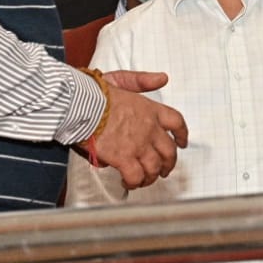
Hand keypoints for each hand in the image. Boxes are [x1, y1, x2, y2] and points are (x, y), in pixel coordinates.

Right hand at [86, 70, 188, 189]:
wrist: (80, 105)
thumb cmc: (94, 93)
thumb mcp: (122, 79)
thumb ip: (143, 80)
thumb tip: (162, 79)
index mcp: (150, 110)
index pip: (176, 122)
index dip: (182, 135)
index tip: (182, 143)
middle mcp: (149, 129)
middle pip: (169, 151)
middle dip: (169, 163)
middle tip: (165, 169)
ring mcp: (138, 144)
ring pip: (154, 167)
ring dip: (151, 177)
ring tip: (144, 180)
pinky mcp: (123, 158)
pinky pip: (135, 176)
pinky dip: (134, 183)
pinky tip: (128, 183)